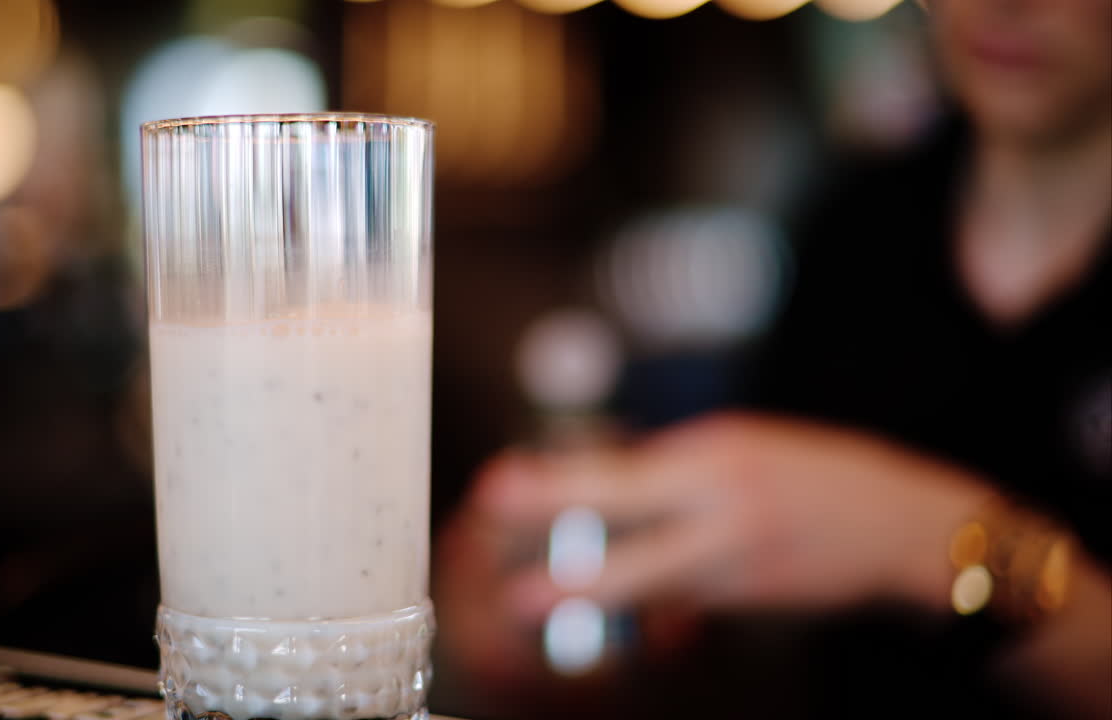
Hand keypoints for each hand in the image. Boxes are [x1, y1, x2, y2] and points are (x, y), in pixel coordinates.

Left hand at [466, 412, 993, 623]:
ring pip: (649, 580)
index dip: (556, 486)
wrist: (905, 526)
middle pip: (629, 538)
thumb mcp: (744, 446)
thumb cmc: (820, 473)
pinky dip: (646, 599)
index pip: (621, 476)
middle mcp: (724, 508)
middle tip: (512, 583)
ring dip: (590, 590)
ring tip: (533, 599)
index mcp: (717, 456)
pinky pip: (681, 598)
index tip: (502, 487)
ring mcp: (738, 559)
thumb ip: (678, 468)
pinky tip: (616, 599)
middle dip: (565, 562)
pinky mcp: (749, 596)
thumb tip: (612, 483)